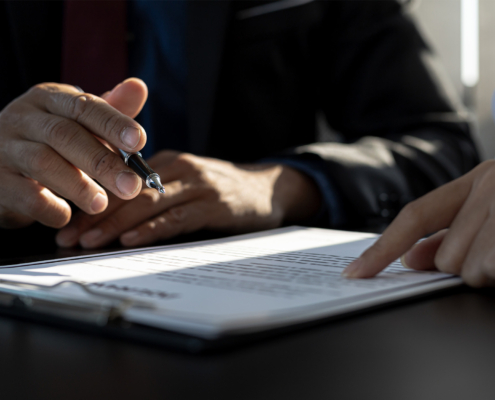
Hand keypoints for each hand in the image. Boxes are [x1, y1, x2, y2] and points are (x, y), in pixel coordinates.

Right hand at [0, 78, 147, 228]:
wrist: (0, 165)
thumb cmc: (51, 141)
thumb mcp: (79, 123)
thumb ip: (110, 112)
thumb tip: (139, 87)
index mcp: (49, 99)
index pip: (84, 105)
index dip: (113, 123)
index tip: (139, 141)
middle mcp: (23, 118)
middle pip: (65, 135)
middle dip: (103, 162)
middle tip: (131, 185)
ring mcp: (3, 148)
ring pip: (43, 162)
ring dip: (79, 186)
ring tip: (101, 204)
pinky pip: (25, 195)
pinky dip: (50, 208)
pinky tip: (66, 215)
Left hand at [56, 151, 321, 247]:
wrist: (268, 188)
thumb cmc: (220, 190)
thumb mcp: (186, 181)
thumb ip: (156, 190)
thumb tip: (114, 215)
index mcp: (166, 161)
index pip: (120, 181)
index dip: (91, 201)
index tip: (67, 223)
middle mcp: (179, 167)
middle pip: (129, 192)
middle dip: (95, 215)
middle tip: (68, 237)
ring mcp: (198, 184)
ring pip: (148, 203)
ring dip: (116, 223)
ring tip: (88, 241)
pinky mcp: (215, 204)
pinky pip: (177, 217)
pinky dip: (153, 229)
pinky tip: (131, 240)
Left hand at [342, 160, 494, 286]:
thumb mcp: (492, 215)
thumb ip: (447, 235)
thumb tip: (410, 259)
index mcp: (477, 180)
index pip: (414, 217)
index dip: (382, 249)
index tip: (355, 272)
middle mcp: (488, 185)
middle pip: (443, 257)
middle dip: (467, 267)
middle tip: (494, 252)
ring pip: (467, 270)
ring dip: (489, 272)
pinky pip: (490, 271)